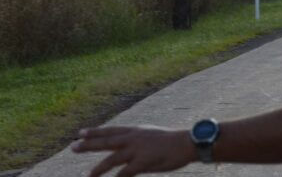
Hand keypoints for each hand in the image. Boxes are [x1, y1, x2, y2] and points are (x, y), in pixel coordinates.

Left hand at [72, 126, 195, 176]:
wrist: (188, 142)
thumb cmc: (174, 141)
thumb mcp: (153, 136)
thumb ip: (139, 141)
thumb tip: (130, 146)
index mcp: (136, 131)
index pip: (111, 130)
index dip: (95, 132)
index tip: (80, 132)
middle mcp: (134, 139)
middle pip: (107, 142)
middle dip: (89, 144)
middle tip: (72, 146)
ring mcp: (138, 150)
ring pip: (112, 159)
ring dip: (98, 169)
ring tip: (87, 176)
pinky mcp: (143, 162)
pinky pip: (125, 173)